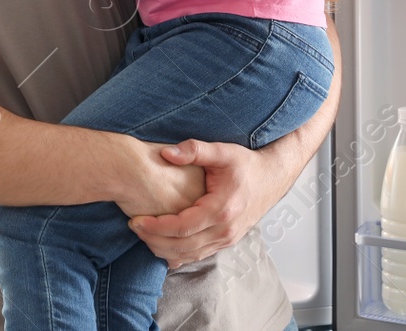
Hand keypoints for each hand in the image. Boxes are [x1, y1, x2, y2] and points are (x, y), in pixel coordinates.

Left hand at [127, 139, 294, 267]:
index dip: (156, 226)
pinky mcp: (226, 241)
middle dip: (154, 240)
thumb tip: (166, 153)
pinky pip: (199, 255)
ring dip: (164, 249)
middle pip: (182, 246)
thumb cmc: (246, 165)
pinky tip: (162, 247)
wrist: (272, 178)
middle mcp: (225, 230)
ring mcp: (227, 239)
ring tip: (142, 236)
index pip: (182, 227)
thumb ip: (194, 150)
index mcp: (221, 210)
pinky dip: (179, 255)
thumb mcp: (222, 151)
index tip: (136, 220)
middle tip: (133, 227)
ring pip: (190, 255)